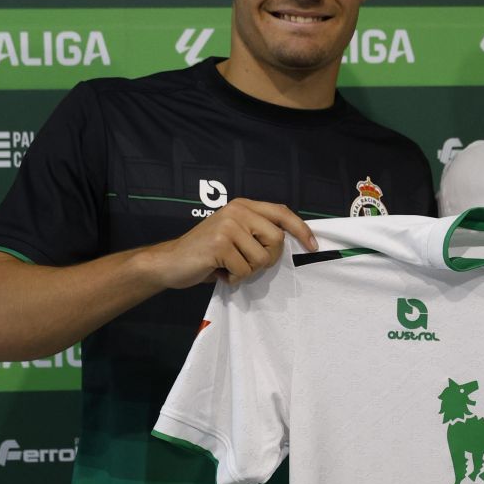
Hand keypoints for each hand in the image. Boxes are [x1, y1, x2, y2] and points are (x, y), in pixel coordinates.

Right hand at [141, 198, 317, 287]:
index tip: (313, 246)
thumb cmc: (206, 253)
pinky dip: (234, 278)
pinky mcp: (219, 244)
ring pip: (261, 258)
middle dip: (268, 260)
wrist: (170, 262)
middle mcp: (237, 211)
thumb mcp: (234, 234)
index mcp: (243, 205)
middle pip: (276, 239)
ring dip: (247, 271)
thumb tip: (291, 241)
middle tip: (248, 264)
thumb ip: (257, 232)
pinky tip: (219, 271)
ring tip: (228, 266)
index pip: (281, 212)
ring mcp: (228, 226)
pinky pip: (244, 270)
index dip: (301, 229)